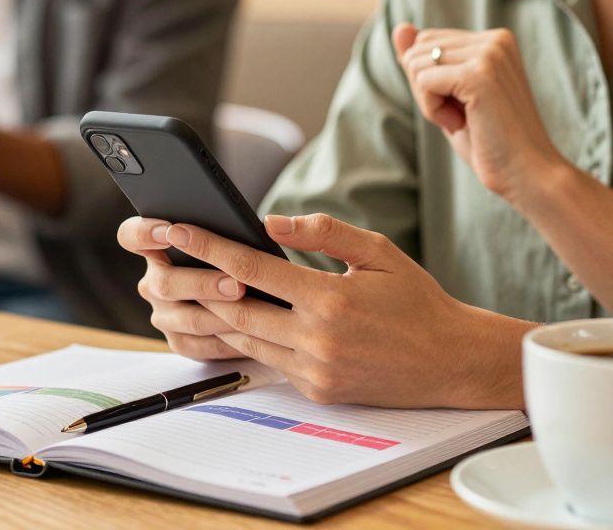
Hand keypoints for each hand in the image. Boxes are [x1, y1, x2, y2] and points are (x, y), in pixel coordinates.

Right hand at [118, 216, 247, 359]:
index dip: (144, 233)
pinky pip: (201, 345)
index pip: (131, 236)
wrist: (252, 299)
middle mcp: (153, 283)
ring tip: (252, 308)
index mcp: (157, 248)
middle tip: (236, 285)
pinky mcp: (180, 342)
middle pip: (164, 283)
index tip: (170, 231)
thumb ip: (236, 229)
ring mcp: (163, 315)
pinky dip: (227, 339)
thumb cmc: (239, 258)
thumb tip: (268, 227)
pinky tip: (251, 333)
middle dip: (203, 284)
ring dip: (221, 314)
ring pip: (187, 319)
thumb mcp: (234, 238)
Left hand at [122, 213, 528, 407]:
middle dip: (192, 285)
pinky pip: (268, 361)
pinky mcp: (317, 390)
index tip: (175, 230)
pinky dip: (245, 340)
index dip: (207, 246)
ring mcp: (314, 371)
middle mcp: (316, 340)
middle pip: (233, 309)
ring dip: (210, 316)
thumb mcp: (378, 253)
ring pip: (244, 339)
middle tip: (160, 263)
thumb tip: (271, 222)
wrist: (452, 362)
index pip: (251, 269)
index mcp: (329, 301)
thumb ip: (324, 233)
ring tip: (180, 291)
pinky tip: (227, 321)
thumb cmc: (417, 301)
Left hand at [392, 23, 568, 202]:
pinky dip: (432, 110)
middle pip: (417, 51)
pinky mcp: (479, 74)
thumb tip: (399, 28)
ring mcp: (489, 53)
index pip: (426, 42)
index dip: (431, 82)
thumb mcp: (448, 96)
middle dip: (426, 89)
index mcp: (494, 39)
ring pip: (416, 65)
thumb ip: (424, 60)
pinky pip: (423, 82)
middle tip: (464, 115)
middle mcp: (495, 38)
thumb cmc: (489, 141)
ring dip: (429, 102)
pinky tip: (464, 123)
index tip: (465, 106)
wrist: (528, 174)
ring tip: (467, 119)